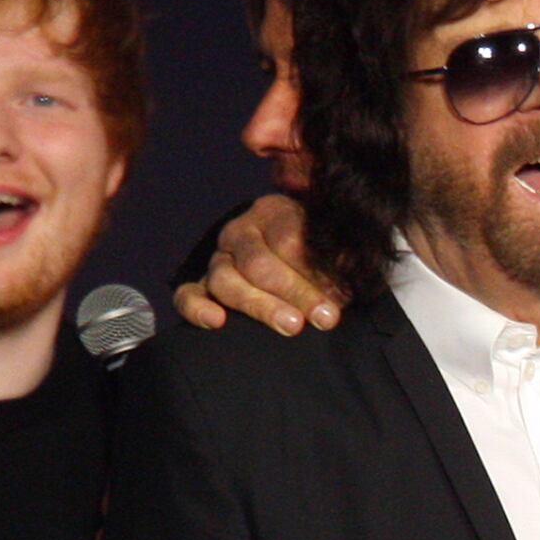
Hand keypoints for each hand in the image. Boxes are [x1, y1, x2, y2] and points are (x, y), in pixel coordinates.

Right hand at [173, 193, 339, 336]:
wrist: (291, 259)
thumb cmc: (317, 254)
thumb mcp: (332, 245)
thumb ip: (341, 254)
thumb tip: (351, 265)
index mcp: (274, 213)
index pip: (288, 239)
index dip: (315, 269)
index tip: (342, 295)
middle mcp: (240, 232)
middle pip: (260, 262)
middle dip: (296, 292)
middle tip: (325, 318)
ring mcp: (218, 259)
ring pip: (226, 280)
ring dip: (260, 305)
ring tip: (291, 326)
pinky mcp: (201, 285)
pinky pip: (188, 295)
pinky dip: (197, 308)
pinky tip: (216, 322)